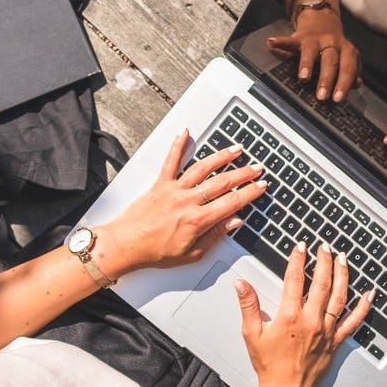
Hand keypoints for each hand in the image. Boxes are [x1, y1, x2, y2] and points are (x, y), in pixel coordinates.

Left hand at [99, 129, 266, 273]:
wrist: (125, 245)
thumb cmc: (155, 252)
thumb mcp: (192, 254)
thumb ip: (215, 236)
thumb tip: (234, 222)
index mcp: (198, 220)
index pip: (232, 202)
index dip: (250, 193)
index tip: (261, 186)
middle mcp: (187, 201)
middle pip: (222, 182)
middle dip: (243, 173)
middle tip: (257, 168)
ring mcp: (173, 189)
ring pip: (202, 168)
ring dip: (222, 157)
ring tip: (236, 149)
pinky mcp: (160, 184)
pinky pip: (170, 161)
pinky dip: (178, 145)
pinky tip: (185, 133)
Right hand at [235, 243, 373, 386]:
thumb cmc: (269, 365)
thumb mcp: (251, 333)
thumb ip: (248, 305)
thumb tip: (241, 283)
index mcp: (289, 316)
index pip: (295, 279)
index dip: (298, 260)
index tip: (301, 247)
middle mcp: (311, 320)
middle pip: (321, 282)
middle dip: (324, 261)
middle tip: (324, 246)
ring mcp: (326, 330)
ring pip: (339, 296)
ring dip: (342, 274)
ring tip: (342, 259)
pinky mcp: (336, 340)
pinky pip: (354, 320)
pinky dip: (364, 306)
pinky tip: (369, 293)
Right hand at [267, 4, 361, 102]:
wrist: (322, 19)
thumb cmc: (335, 46)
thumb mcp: (346, 56)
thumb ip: (352, 72)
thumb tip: (357, 85)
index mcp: (346, 50)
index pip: (348, 68)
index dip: (343, 84)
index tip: (337, 99)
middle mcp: (332, 43)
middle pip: (330, 62)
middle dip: (326, 80)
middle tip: (322, 96)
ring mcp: (315, 39)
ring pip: (311, 52)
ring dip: (307, 64)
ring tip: (303, 77)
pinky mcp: (299, 36)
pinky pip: (290, 40)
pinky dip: (280, 42)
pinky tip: (272, 43)